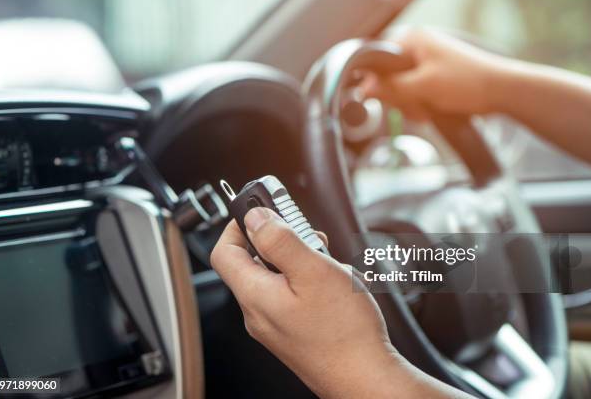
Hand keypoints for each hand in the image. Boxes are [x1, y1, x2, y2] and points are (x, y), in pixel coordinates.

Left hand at [211, 207, 399, 397]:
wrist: (366, 378)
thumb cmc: (344, 331)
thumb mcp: (312, 271)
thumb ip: (280, 240)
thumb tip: (255, 217)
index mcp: (255, 295)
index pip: (224, 252)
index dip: (238, 225)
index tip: (261, 212)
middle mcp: (258, 313)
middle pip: (254, 263)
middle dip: (281, 241)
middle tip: (308, 235)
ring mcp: (275, 326)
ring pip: (276, 279)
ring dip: (299, 261)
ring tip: (327, 262)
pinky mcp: (293, 334)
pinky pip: (290, 297)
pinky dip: (307, 281)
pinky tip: (332, 284)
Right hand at [364, 28, 510, 120]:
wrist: (502, 92)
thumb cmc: (467, 82)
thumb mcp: (423, 87)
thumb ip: (392, 87)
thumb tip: (364, 88)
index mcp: (413, 40)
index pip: (376, 58)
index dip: (375, 80)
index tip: (382, 97)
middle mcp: (417, 48)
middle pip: (386, 77)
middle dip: (399, 97)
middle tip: (416, 105)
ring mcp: (425, 63)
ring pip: (399, 89)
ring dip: (410, 105)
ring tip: (428, 109)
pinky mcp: (432, 78)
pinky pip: (413, 94)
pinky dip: (419, 106)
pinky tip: (432, 111)